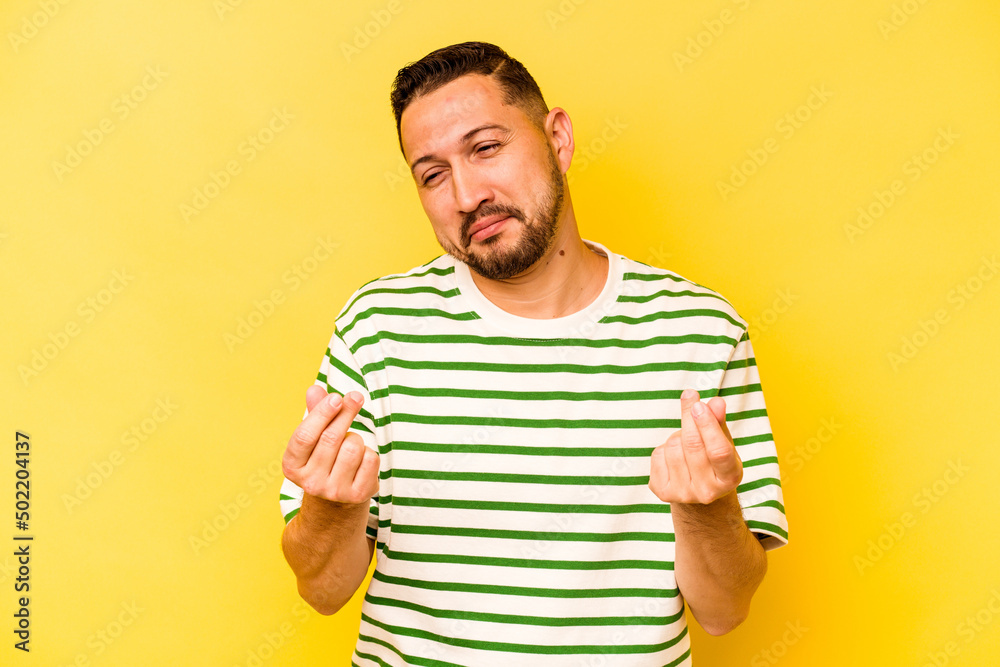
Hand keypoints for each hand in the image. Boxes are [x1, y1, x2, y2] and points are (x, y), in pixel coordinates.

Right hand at [281, 385, 379, 505]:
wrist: (336, 501)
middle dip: (346, 413)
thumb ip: (314, 412)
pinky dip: (369, 453)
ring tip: (351, 446)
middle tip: (355, 397)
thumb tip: (314, 389)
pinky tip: (361, 460)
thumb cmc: (324, 459)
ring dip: (356, 438)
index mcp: (292, 466)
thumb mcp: (314, 438)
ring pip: (353, 447)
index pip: (304, 436)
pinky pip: (370, 459)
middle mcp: (310, 483)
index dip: (321, 413)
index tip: (336, 397)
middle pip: (331, 438)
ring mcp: (334, 491)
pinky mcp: (357, 495)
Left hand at [649, 388, 742, 504]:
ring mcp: (683, 494)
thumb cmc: (713, 460)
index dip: (708, 425)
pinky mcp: (662, 491)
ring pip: (673, 447)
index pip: (718, 451)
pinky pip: (658, 455)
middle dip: (689, 417)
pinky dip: (664, 447)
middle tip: (690, 397)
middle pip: (692, 445)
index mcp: (730, 478)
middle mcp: (707, 492)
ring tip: (686, 441)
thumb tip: (715, 402)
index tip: (699, 404)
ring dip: (678, 435)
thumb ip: (719, 421)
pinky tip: (675, 454)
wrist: (697, 493)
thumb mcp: (723, 441)